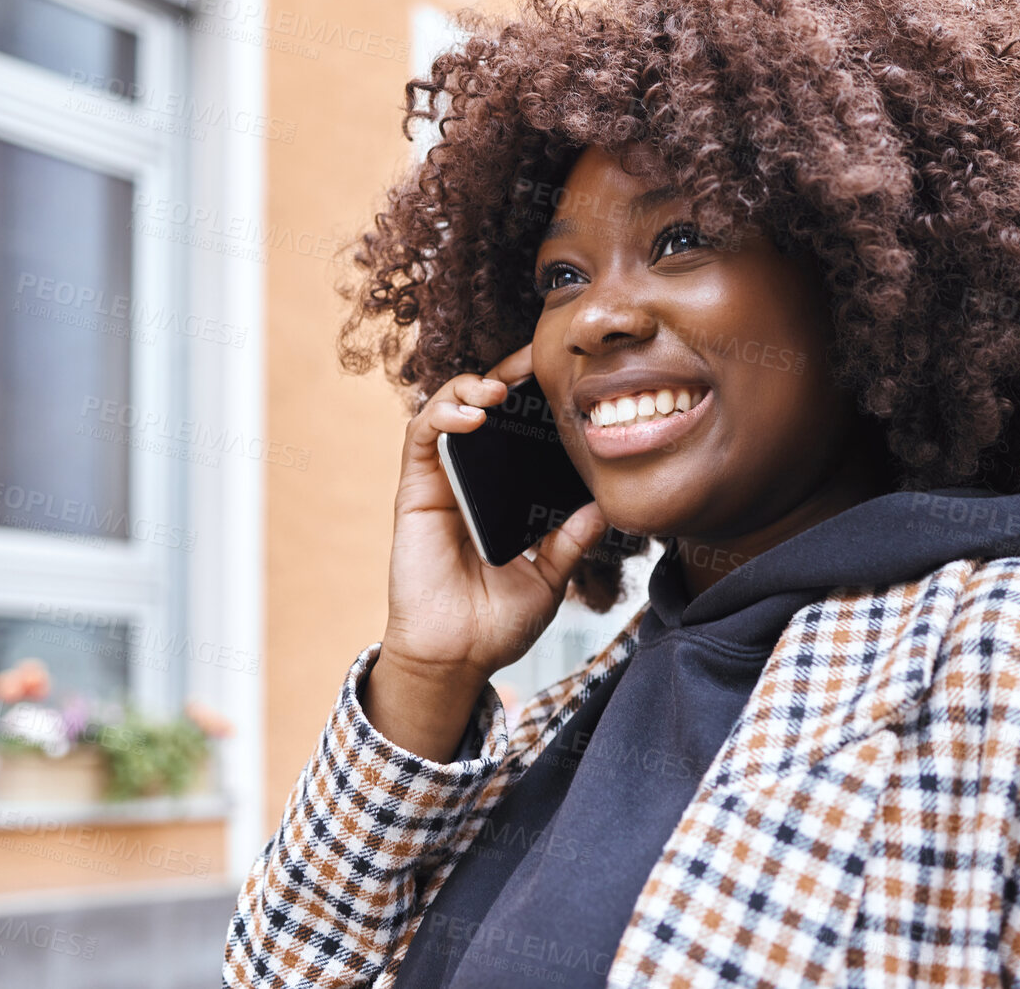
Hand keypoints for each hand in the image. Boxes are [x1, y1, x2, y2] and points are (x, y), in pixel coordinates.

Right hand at [366, 343, 608, 758]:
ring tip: (500, 388)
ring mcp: (441, 482)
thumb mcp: (550, 577)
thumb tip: (605, 506)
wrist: (458, 658)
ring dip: (471, 386)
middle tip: (536, 360)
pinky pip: (423, 436)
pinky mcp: (414, 491)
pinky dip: (444, 414)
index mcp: (503, 496)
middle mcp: (470, 481)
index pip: (517, 433)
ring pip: (447, 409)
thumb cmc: (497, 622)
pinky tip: (475, 414)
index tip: (565, 376)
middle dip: (506, 374)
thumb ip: (572, 541)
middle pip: (482, 408)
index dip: (534, 398)